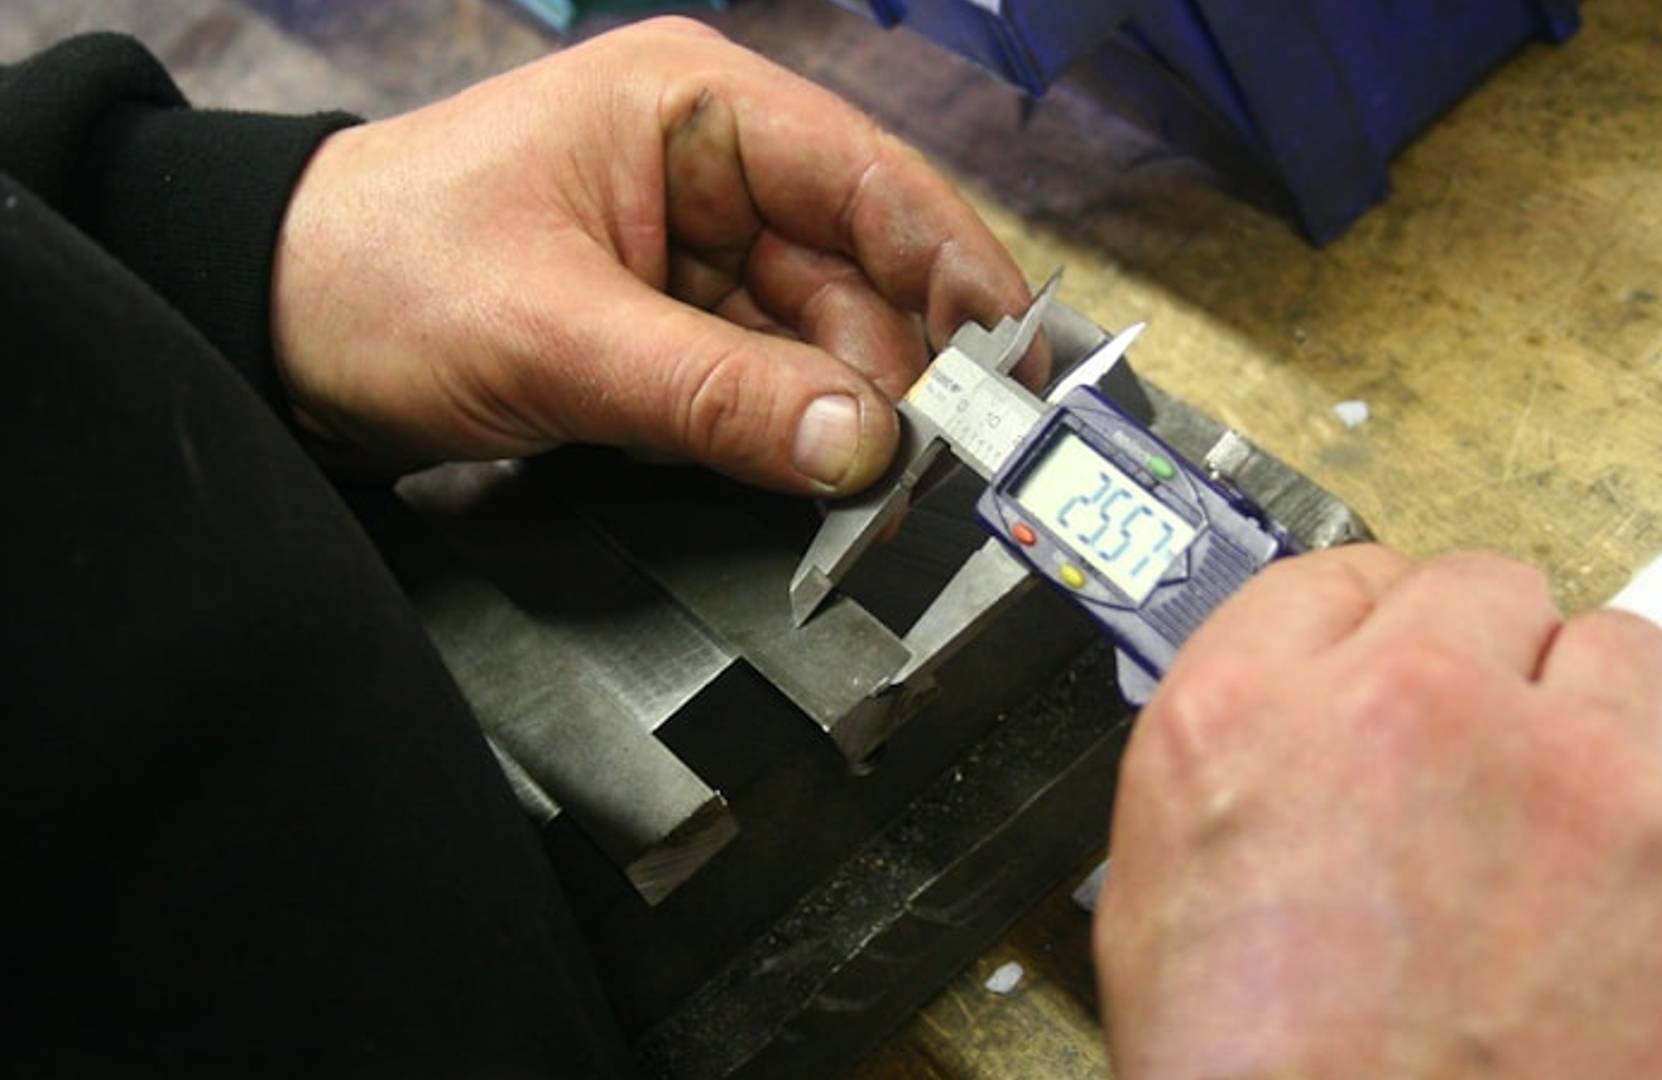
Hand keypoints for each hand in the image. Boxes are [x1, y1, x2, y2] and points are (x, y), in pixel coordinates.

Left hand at [270, 17, 1041, 491]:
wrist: (268, 331)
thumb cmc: (375, 275)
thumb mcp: (554, 335)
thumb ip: (715, 395)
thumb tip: (861, 445)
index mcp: (693, 110)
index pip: (868, 179)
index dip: (955, 268)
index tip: (1012, 359)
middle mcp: (713, 171)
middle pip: (860, 275)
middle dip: (898, 374)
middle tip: (933, 470)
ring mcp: (696, 255)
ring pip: (822, 343)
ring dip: (847, 420)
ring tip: (871, 497)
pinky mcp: (675, 328)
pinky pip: (768, 386)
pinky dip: (792, 438)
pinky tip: (814, 485)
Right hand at [1096, 548, 1661, 1077]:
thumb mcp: (1158, 904)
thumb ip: (1238, 760)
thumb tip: (1303, 705)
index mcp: (1252, 719)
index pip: (1340, 576)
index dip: (1377, 630)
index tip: (1408, 662)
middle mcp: (1415, 711)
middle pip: (1488, 590)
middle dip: (1489, 671)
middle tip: (1488, 775)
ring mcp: (1582, 780)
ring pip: (1626, 659)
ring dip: (1599, 738)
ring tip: (1570, 859)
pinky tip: (1638, 941)